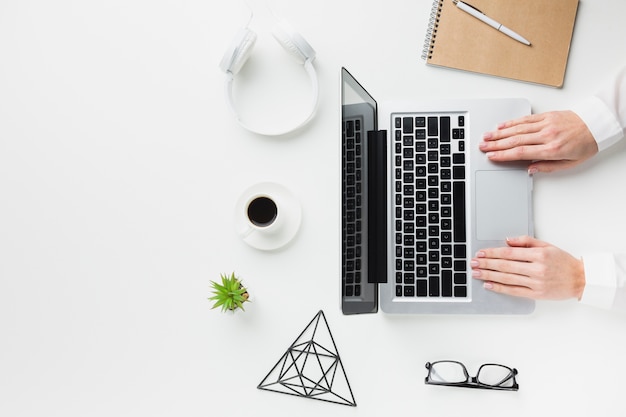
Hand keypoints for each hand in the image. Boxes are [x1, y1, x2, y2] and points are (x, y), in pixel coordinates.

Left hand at [470, 236, 584, 300]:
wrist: (580, 279)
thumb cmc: (563, 261)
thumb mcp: (546, 245)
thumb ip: (526, 241)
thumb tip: (507, 240)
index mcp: (538, 255)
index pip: (509, 253)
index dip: (492, 253)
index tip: (481, 253)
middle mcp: (536, 269)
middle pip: (505, 265)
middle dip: (486, 264)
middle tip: (473, 263)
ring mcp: (536, 282)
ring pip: (507, 278)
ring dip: (489, 275)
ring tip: (476, 273)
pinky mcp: (536, 294)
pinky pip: (514, 291)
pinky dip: (500, 288)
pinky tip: (489, 285)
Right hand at [480, 111, 597, 172]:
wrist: (598, 124)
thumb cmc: (585, 145)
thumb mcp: (570, 163)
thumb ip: (548, 167)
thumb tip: (530, 169)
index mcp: (552, 149)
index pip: (521, 153)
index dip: (504, 155)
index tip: (492, 156)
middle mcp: (547, 135)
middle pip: (515, 140)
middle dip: (496, 144)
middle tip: (482, 147)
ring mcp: (546, 124)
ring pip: (517, 129)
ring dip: (499, 133)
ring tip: (486, 137)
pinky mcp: (547, 115)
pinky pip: (526, 119)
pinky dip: (512, 122)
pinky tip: (501, 126)